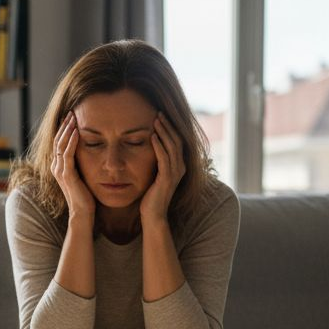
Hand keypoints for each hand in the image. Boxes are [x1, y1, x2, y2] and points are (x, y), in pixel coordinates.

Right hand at [51, 113, 94, 221]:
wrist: (83, 213)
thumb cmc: (86, 196)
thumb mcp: (83, 175)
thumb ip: (83, 163)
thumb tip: (92, 150)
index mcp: (59, 166)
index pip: (59, 142)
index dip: (64, 128)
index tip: (72, 116)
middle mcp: (56, 167)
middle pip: (57, 140)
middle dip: (65, 125)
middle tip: (72, 111)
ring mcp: (60, 171)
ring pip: (60, 144)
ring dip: (67, 130)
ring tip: (74, 117)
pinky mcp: (66, 175)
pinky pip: (67, 154)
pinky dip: (71, 142)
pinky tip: (77, 132)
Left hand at [141, 112, 185, 226]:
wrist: (153, 215)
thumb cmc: (151, 196)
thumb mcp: (154, 175)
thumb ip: (156, 162)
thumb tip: (148, 148)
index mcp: (178, 166)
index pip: (177, 141)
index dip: (170, 128)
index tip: (160, 116)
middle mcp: (180, 168)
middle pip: (176, 140)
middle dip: (168, 126)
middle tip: (158, 112)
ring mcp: (175, 173)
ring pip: (172, 147)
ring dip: (163, 132)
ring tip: (155, 120)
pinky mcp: (166, 179)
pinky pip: (164, 158)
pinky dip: (158, 146)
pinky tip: (152, 136)